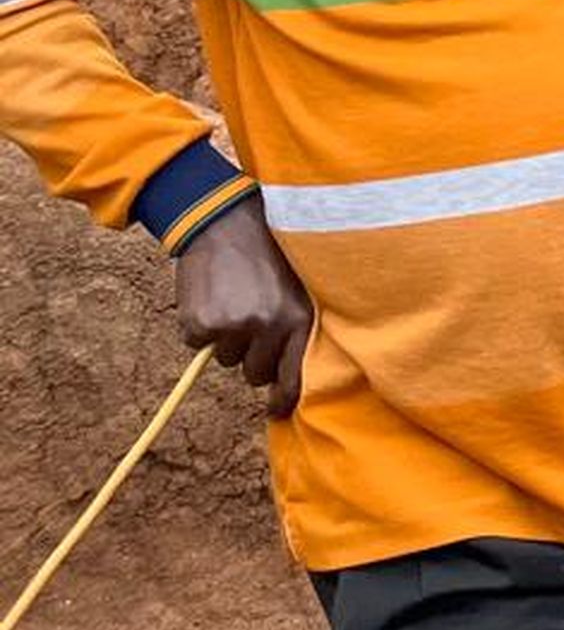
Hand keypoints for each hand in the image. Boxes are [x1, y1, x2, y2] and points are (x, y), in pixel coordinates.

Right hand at [175, 199, 312, 414]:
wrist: (224, 219)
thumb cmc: (269, 250)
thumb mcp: (299, 284)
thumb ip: (299, 323)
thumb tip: (295, 373)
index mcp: (299, 318)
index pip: (294, 377)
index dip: (284, 399)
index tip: (276, 410)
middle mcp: (267, 326)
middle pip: (255, 373)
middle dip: (252, 355)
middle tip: (251, 320)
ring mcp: (231, 327)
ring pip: (226, 359)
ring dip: (227, 338)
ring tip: (234, 298)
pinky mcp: (199, 324)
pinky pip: (198, 343)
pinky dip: (201, 327)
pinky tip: (211, 297)